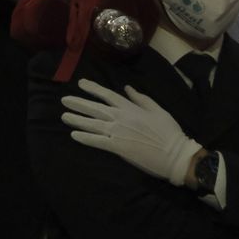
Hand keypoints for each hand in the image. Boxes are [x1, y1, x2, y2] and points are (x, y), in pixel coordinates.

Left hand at [61, 79, 202, 186]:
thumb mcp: (157, 110)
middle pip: (95, 108)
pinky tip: (74, 135)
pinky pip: (97, 141)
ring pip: (92, 123)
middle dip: (78, 103)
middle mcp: (121, 117)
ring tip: (64, 116)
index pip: (107, 95)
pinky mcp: (118, 147)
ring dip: (77, 119)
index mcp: (130, 108)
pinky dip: (85, 137)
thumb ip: (140, 98)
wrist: (175, 154)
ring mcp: (118, 132)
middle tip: (64, 100)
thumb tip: (127, 87)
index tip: (81, 83)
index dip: (93, 88)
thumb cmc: (169, 132)